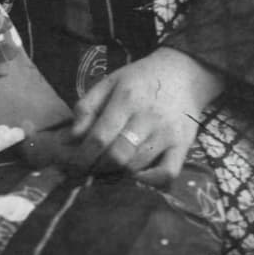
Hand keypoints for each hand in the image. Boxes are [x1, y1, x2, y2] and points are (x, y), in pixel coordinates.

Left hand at [67, 48, 223, 186]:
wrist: (183, 72)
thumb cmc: (140, 79)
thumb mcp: (109, 82)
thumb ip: (86, 107)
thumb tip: (70, 137)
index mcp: (127, 98)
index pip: (100, 137)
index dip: (83, 155)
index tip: (73, 163)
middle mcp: (149, 117)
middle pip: (118, 156)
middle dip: (97, 168)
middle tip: (89, 170)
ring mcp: (168, 133)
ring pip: (138, 166)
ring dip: (118, 174)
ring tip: (106, 172)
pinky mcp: (183, 146)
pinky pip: (168, 173)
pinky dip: (150, 182)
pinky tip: (136, 178)